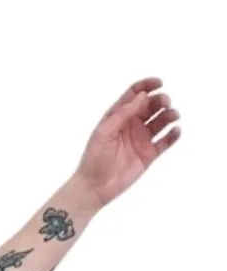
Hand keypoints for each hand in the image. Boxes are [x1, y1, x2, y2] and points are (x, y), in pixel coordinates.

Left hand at [74, 76, 180, 209]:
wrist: (95, 187)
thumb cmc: (94, 158)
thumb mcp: (105, 131)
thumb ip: (123, 113)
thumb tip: (142, 95)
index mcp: (118, 116)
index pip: (135, 94)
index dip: (147, 85)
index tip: (160, 83)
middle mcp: (132, 124)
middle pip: (151, 105)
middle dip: (161, 100)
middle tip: (166, 103)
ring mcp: (141, 139)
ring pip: (161, 121)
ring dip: (169, 115)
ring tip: (174, 115)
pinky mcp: (149, 155)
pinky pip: (165, 142)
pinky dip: (173, 135)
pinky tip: (176, 130)